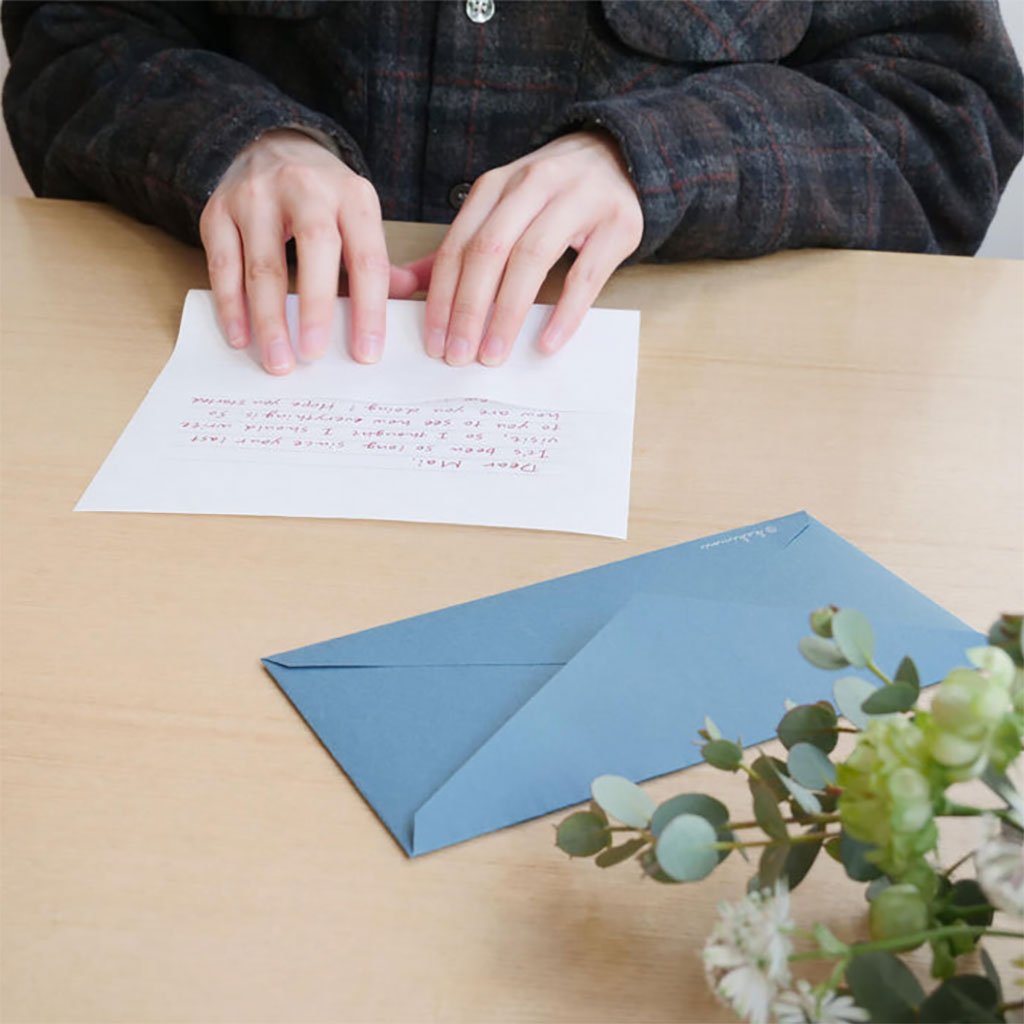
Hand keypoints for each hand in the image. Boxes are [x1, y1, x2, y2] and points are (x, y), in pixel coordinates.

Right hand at [199, 129, 414, 374]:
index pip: (367, 257)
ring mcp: (257, 196)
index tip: (366, 353)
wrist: (268, 144)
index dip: (368, 309)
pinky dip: (231, 306)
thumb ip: (380, 260)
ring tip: (278, 361)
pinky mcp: (218, 210)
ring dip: (270, 319)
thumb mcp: (359, 216)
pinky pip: (223, 265)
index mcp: (353, 196)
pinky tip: (242, 338)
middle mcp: (306, 188)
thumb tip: (408, 296)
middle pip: (314, 251)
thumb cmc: (322, 197)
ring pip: (263, 264)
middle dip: (315, 309)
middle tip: (314, 356)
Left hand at [416, 130, 643, 365]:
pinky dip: (565, 313)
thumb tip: (409, 286)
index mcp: (496, 186)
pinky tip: (547, 342)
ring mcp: (578, 201)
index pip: (459, 245)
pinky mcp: (616, 224)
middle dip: (469, 309)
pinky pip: (585, 275)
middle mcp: (533, 186)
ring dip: (508, 314)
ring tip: (494, 355)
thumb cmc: (552, 197)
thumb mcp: (503, 208)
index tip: (434, 341)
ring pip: (532, 259)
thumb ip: (462, 246)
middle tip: (459, 356)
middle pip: (490, 251)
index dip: (442, 297)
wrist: (618, 158)